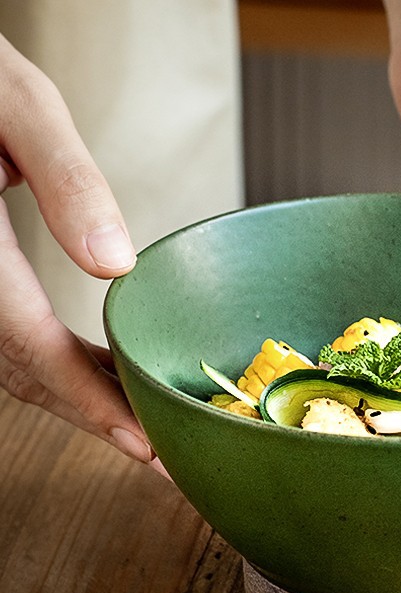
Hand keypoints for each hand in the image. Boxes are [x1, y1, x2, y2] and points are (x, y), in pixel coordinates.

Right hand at [0, 35, 153, 463]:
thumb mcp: (18, 105)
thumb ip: (64, 179)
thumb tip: (115, 264)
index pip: (30, 349)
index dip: (90, 404)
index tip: (144, 444)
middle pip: (21, 371)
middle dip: (92, 416)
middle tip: (158, 450)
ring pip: (11, 362)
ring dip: (77, 395)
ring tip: (141, 416)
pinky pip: (7, 336)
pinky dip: (57, 363)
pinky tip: (102, 365)